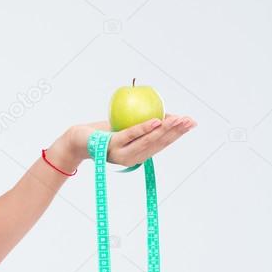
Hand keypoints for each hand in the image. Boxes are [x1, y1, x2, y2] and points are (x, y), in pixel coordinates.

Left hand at [68, 114, 196, 167]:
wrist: (79, 139)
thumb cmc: (105, 131)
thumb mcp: (128, 126)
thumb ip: (145, 124)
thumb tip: (167, 114)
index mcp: (139, 154)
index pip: (163, 143)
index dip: (178, 133)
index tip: (191, 123)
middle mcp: (133, 158)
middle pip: (159, 143)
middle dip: (176, 131)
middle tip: (190, 120)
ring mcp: (123, 153)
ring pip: (148, 140)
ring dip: (165, 129)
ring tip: (177, 120)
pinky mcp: (112, 145)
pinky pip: (131, 135)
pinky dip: (144, 128)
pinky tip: (156, 121)